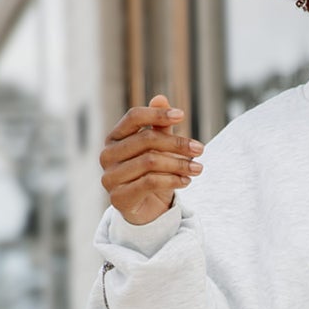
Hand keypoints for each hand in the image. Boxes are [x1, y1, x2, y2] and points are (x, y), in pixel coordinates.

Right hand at [99, 94, 203, 225]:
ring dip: (179, 164)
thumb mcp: (158, 150)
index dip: (157, 114)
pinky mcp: (118, 198)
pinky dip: (173, 180)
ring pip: (150, 162)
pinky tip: (187, 181)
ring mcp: (110, 177)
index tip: (182, 116)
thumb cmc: (150, 174)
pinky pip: (150, 182)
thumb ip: (158, 127)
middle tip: (200, 149)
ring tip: (198, 168)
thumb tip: (160, 98)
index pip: (133, 117)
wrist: (144, 210)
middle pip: (146, 140)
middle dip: (177, 143)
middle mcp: (107, 155)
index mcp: (114, 137)